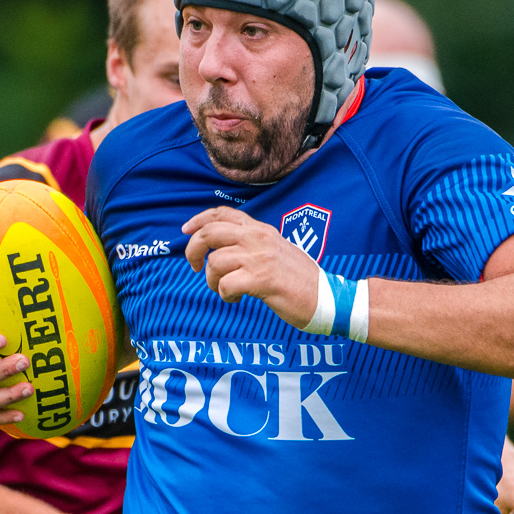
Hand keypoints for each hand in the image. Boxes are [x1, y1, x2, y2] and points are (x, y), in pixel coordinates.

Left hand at [183, 208, 323, 326]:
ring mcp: (260, 258)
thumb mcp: (277, 251)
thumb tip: (222, 249)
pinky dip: (225, 295)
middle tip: (195, 267)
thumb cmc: (301, 279)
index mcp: (262, 230)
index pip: (223, 214)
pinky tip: (236, 299)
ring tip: (226, 291)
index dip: (199, 220)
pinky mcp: (262, 280)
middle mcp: (259, 239)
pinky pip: (226, 284)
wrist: (328, 297)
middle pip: (210, 233)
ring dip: (212, 281)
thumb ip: (253, 245)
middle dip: (193, 249)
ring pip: (215, 262)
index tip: (185, 230)